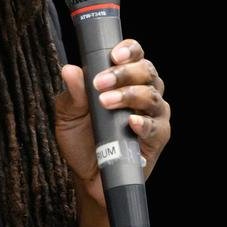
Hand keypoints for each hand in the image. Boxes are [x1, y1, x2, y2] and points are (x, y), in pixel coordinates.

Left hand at [52, 37, 170, 200]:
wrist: (87, 175)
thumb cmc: (82, 139)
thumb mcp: (68, 115)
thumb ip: (72, 94)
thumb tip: (69, 70)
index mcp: (125, 80)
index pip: (135, 55)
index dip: (129, 50)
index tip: (114, 55)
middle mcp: (144, 93)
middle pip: (146, 71)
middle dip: (124, 73)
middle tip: (100, 83)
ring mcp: (154, 115)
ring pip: (153, 96)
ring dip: (130, 95)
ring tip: (107, 102)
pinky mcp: (158, 138)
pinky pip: (157, 127)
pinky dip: (144, 123)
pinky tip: (131, 122)